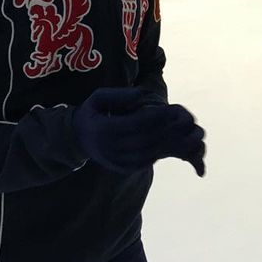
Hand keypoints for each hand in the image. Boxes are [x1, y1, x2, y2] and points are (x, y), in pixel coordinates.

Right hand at [73, 88, 204, 175]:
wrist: (77, 140)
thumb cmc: (92, 113)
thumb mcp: (99, 97)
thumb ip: (121, 95)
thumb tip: (144, 94)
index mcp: (104, 130)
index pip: (136, 124)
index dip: (156, 117)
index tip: (171, 108)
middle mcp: (110, 149)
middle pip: (145, 140)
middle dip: (168, 130)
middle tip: (184, 120)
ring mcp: (117, 161)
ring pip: (149, 153)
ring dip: (169, 143)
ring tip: (183, 131)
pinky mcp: (123, 168)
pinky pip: (146, 161)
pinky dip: (160, 151)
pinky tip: (170, 141)